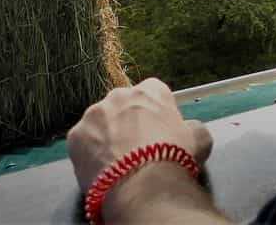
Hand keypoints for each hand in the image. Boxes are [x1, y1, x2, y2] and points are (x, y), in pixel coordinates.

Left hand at [67, 78, 215, 213]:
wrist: (144, 185)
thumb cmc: (174, 158)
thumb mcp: (199, 138)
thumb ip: (193, 127)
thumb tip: (189, 129)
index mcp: (150, 91)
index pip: (152, 92)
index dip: (155, 113)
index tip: (157, 131)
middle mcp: (119, 95)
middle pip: (122, 106)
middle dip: (127, 123)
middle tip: (135, 149)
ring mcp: (94, 114)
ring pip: (99, 123)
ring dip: (106, 137)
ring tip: (117, 163)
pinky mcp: (76, 135)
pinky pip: (83, 142)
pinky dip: (89, 154)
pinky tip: (101, 170)